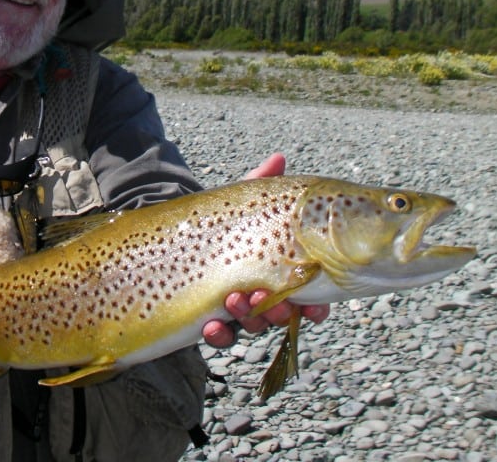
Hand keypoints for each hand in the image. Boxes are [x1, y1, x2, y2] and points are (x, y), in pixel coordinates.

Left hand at [201, 152, 330, 347]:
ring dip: (248, 318)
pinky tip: (211, 325)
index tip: (314, 307)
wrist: (180, 232)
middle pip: (282, 314)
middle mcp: (265, 295)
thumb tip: (278, 159)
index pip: (309, 296)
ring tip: (234, 300)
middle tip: (268, 297)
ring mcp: (239, 310)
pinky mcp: (212, 319)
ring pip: (253, 325)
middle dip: (279, 310)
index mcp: (282, 271)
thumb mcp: (242, 203)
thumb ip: (261, 184)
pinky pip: (221, 336)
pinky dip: (218, 335)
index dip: (315, 306)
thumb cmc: (225, 220)